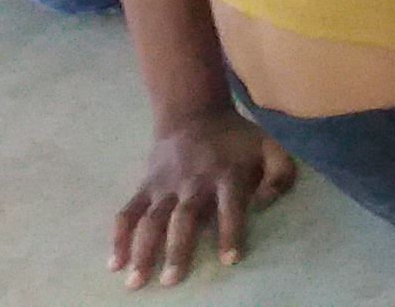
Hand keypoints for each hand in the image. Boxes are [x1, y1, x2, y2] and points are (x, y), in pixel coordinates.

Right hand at [110, 108, 291, 288]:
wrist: (194, 114)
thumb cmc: (236, 140)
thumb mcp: (270, 147)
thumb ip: (280, 174)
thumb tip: (265, 204)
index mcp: (226, 175)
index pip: (230, 208)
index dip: (230, 233)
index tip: (229, 261)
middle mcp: (193, 183)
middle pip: (183, 218)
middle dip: (177, 249)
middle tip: (171, 281)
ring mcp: (164, 185)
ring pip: (151, 220)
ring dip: (142, 250)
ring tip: (135, 281)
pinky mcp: (144, 186)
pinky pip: (128, 212)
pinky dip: (119, 237)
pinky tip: (115, 262)